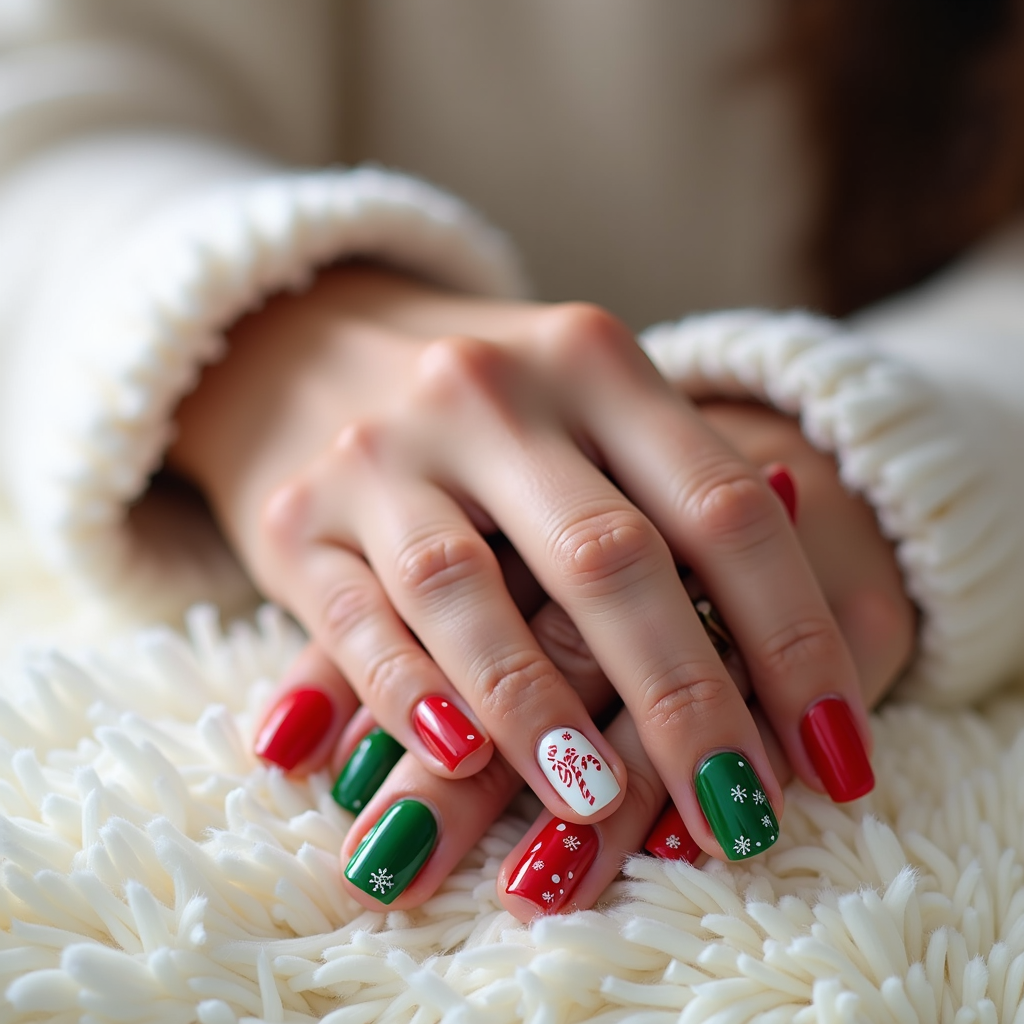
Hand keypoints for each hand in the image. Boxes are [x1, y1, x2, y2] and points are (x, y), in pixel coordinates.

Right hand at [169, 264, 869, 867]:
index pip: (720, 505)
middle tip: (740, 814)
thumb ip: (682, 485)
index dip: (793, 636)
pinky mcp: (295, 515)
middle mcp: (488, 392)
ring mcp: (381, 449)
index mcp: (591, 360)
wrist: (306, 340)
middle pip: (607, 556)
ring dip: (539, 712)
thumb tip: (832, 600)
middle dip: (686, 702)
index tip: (838, 753)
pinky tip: (454, 753)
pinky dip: (409, 693)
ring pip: (467, 589)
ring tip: (599, 806)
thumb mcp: (587, 403)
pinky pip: (358, 617)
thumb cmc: (485, 401)